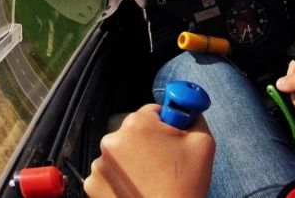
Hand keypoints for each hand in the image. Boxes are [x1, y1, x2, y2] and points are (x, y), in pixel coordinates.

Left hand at [84, 104, 214, 197]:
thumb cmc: (185, 185)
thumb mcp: (202, 142)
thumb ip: (192, 114)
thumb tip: (186, 105)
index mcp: (137, 124)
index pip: (152, 112)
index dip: (165, 127)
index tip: (171, 141)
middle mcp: (111, 139)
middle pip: (134, 132)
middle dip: (148, 143)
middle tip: (164, 164)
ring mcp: (99, 163)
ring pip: (121, 153)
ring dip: (133, 161)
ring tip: (150, 180)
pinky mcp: (93, 184)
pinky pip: (109, 173)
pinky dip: (120, 179)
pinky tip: (137, 188)